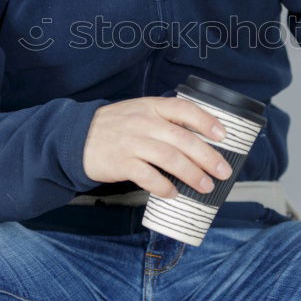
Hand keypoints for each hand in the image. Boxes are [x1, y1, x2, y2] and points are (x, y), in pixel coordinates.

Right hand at [82, 96, 231, 197]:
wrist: (77, 138)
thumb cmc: (116, 126)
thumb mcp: (139, 111)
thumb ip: (165, 120)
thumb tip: (199, 138)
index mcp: (151, 107)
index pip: (184, 109)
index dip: (206, 121)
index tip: (223, 135)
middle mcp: (144, 122)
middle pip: (183, 140)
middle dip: (207, 157)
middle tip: (223, 171)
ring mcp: (132, 143)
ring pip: (170, 159)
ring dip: (192, 174)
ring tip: (205, 186)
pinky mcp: (121, 163)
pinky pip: (148, 177)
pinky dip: (164, 187)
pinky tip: (173, 193)